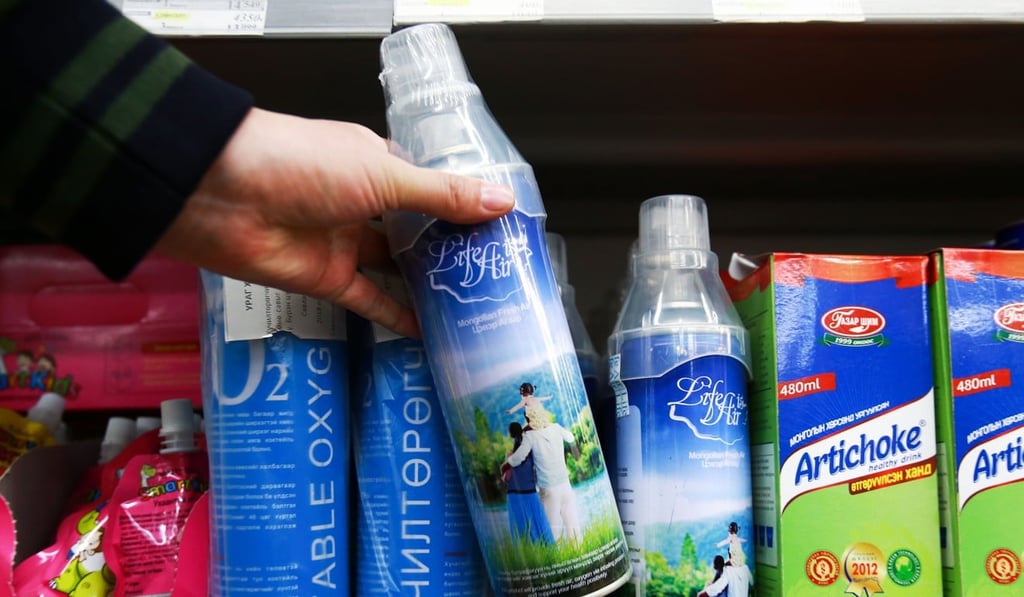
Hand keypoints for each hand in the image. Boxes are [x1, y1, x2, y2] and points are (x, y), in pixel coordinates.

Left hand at [155, 108, 514, 336]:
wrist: (219, 196)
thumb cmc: (297, 164)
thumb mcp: (383, 176)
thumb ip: (442, 197)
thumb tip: (502, 202)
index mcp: (375, 164)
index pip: (429, 186)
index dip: (462, 207)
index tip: (501, 230)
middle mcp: (361, 202)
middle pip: (415, 230)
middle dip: (450, 250)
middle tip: (497, 273)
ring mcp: (343, 242)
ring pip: (395, 267)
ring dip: (427, 284)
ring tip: (473, 304)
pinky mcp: (325, 279)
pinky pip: (369, 301)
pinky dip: (396, 316)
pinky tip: (428, 331)